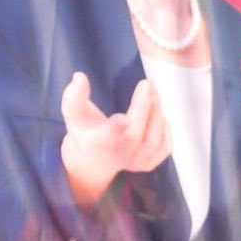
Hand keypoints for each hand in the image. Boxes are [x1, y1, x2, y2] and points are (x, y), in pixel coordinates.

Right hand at [59, 73, 171, 206]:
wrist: (93, 161)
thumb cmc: (85, 131)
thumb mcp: (74, 115)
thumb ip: (74, 97)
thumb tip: (79, 76)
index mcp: (96, 144)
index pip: (106, 138)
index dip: (115, 129)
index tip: (122, 118)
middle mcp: (117, 156)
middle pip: (134, 135)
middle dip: (143, 108)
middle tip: (147, 84)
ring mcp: (135, 163)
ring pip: (153, 140)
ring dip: (156, 113)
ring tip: (153, 92)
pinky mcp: (149, 164)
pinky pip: (165, 146)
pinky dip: (166, 128)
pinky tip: (158, 114)